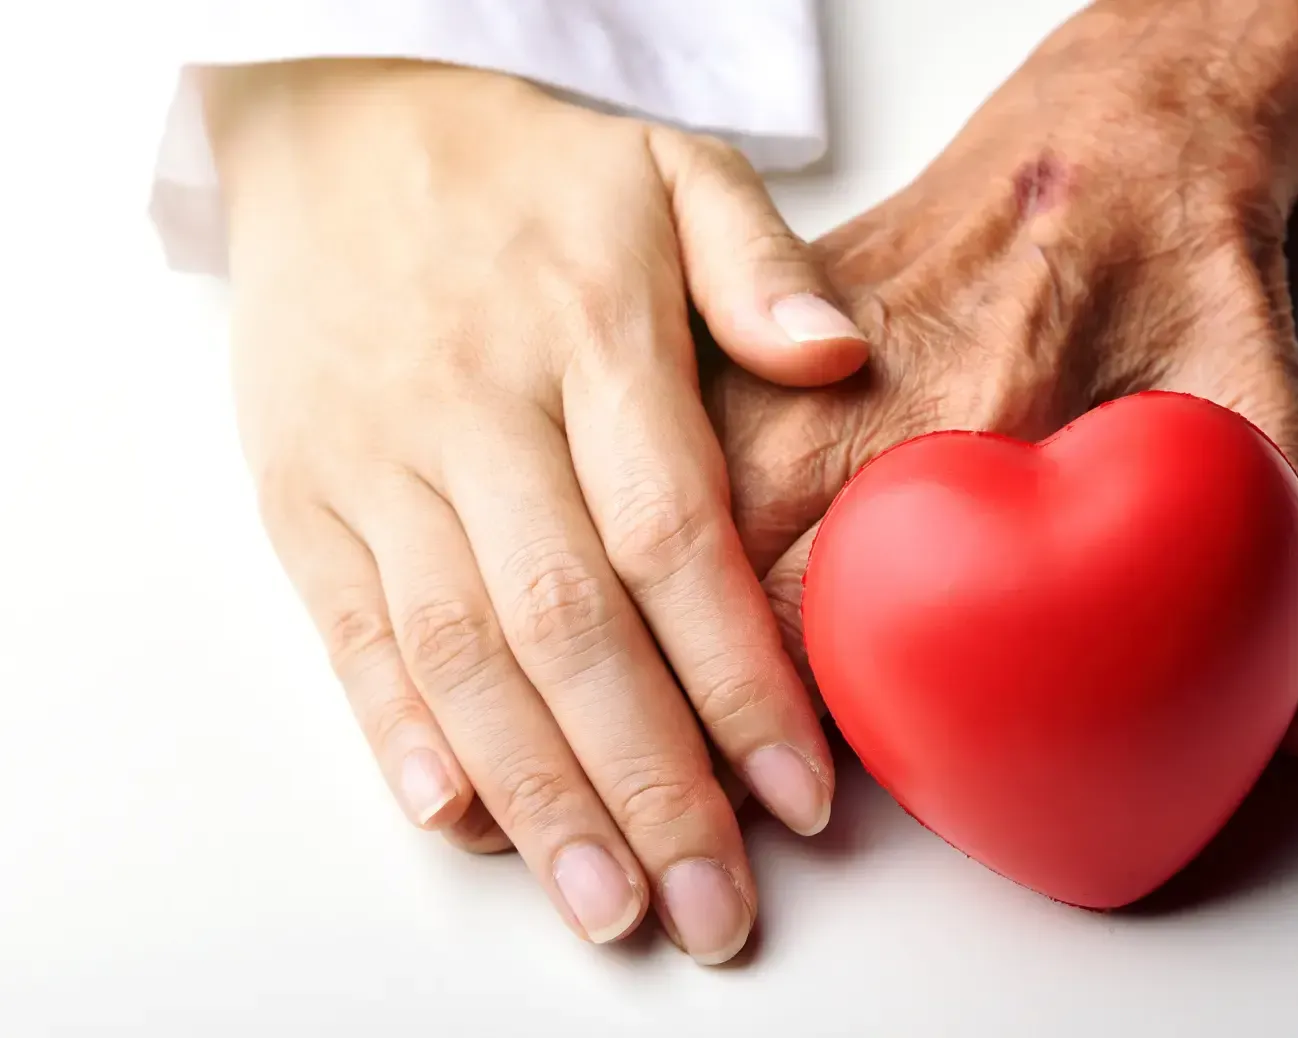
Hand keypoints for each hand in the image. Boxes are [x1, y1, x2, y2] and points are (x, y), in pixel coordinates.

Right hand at [207, 59, 868, 962]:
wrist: (334, 128)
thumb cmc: (527, 170)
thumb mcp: (667, 170)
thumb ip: (759, 266)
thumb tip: (837, 357)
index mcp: (589, 340)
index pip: (675, 541)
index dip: (740, 680)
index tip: (800, 795)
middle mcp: (480, 413)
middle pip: (573, 628)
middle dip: (651, 785)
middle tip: (714, 908)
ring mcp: (379, 461)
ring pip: (464, 654)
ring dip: (539, 795)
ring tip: (608, 905)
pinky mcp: (303, 494)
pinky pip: (349, 632)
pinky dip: (400, 731)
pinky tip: (459, 818)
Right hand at [705, 15, 1297, 759]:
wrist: (1130, 130)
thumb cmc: (1184, 271)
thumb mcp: (1258, 423)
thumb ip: (1268, 592)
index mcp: (978, 418)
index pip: (837, 605)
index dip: (802, 714)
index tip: (803, 781)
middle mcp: (863, 382)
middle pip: (725, 564)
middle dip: (710, 679)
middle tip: (722, 760)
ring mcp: (798, 337)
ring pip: (682, 498)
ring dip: (670, 600)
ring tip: (662, 682)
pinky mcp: (771, 310)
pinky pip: (688, 427)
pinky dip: (669, 503)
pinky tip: (659, 558)